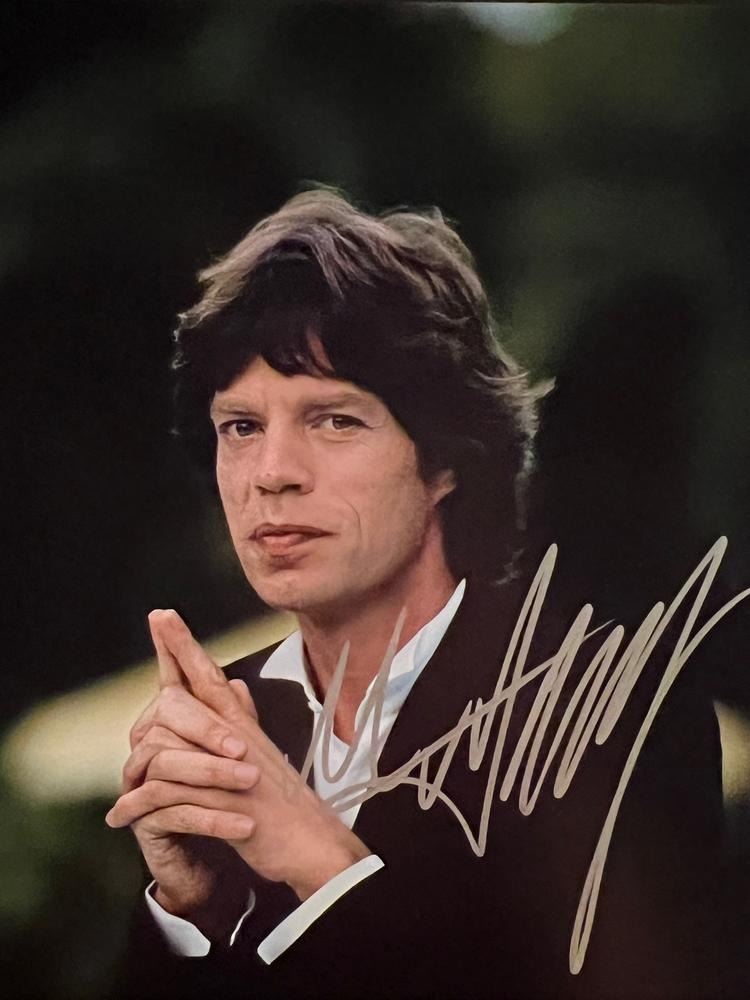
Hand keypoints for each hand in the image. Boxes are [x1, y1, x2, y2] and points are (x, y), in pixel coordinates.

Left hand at [109, 611, 369, 914]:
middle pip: (194, 687)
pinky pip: (164, 795)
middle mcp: (235, 736)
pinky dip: (137, 807)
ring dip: (137, 763)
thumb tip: (236, 686)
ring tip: (120, 782)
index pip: (208, 677)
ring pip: (169, 741)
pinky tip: (120, 817)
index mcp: (240, 728)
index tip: (164, 616)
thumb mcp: (263, 758)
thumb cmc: (282, 805)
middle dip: (176, 651)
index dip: (185, 647)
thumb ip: (244, 723)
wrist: (309, 843)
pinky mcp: (219, 801)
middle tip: (158, 619)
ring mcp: (227, 765)